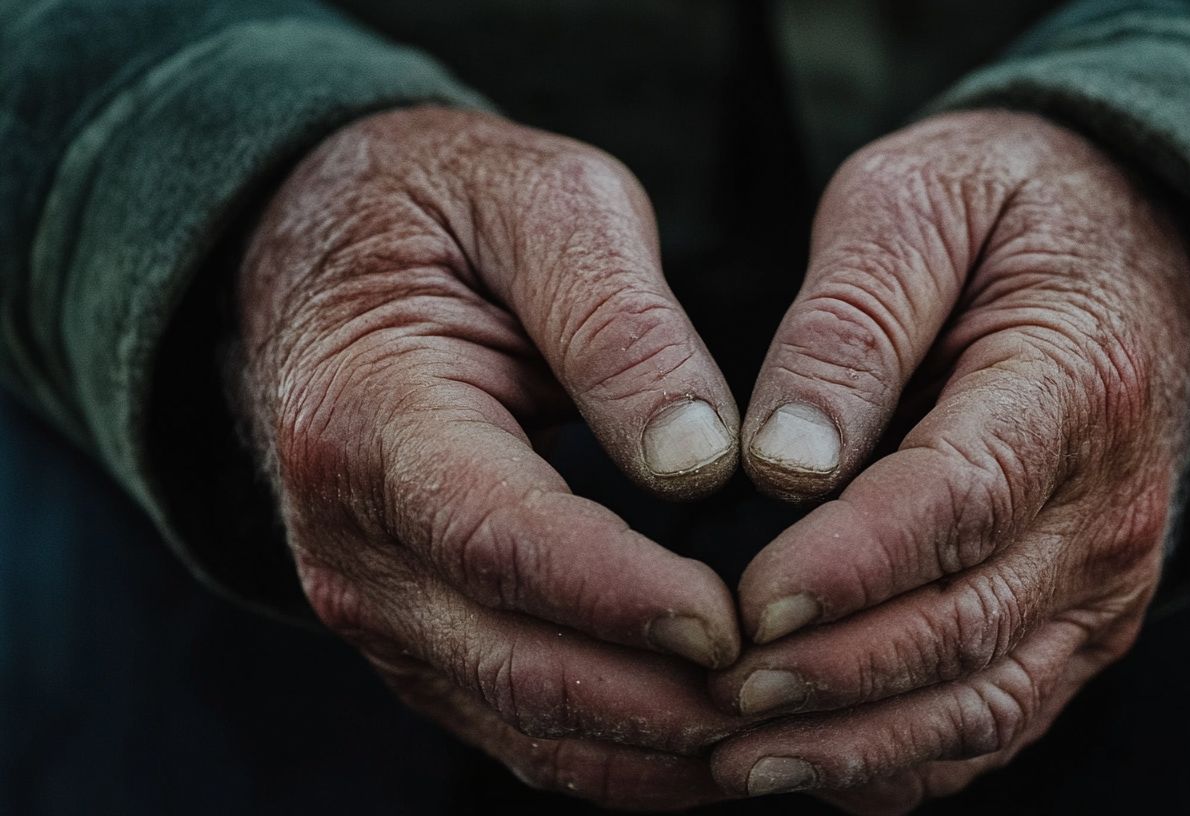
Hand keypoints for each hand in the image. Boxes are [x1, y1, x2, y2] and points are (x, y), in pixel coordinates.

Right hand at [236, 107, 745, 810]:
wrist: (335, 258)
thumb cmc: (453, 216)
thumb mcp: (544, 207)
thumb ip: (617, 324)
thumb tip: (701, 463)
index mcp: (368, 418)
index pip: (504, 540)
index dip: (624, 597)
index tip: (736, 623)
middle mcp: (353, 541)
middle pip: (515, 664)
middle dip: (658, 703)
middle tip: (789, 693)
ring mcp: (376, 604)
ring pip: (519, 722)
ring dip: (649, 750)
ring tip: (774, 733)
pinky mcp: (415, 636)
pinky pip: (515, 724)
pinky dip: (616, 752)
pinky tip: (710, 742)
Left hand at [709, 110, 1189, 811]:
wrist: (1140, 253)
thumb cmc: (1003, 216)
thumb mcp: (919, 203)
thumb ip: (853, 321)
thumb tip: (783, 459)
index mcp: (1077, 384)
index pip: (960, 502)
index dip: (850, 567)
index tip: (746, 603)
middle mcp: (1108, 508)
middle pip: (968, 625)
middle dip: (832, 676)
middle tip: (709, 692)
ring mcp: (1105, 582)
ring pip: (986, 701)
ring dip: (860, 743)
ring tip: (735, 756)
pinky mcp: (1080, 624)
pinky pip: (1002, 719)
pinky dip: (908, 758)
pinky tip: (811, 763)